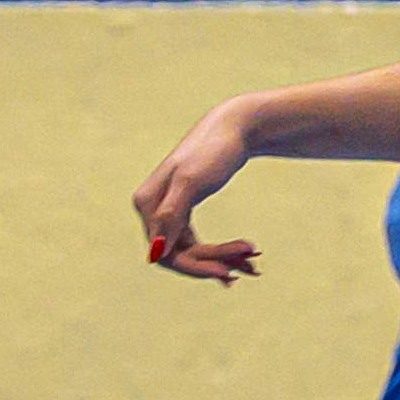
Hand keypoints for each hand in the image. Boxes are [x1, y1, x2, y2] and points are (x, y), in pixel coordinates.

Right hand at [130, 98, 265, 285]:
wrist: (235, 127)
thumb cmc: (213, 149)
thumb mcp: (191, 182)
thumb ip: (170, 215)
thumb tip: (155, 252)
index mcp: (147, 202)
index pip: (165, 252)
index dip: (195, 266)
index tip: (227, 272)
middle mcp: (152, 208)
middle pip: (179, 253)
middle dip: (213, 261)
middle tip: (251, 266)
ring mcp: (167, 209)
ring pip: (191, 250)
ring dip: (221, 258)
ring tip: (253, 264)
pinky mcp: (184, 208)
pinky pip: (196, 241)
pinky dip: (219, 250)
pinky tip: (241, 257)